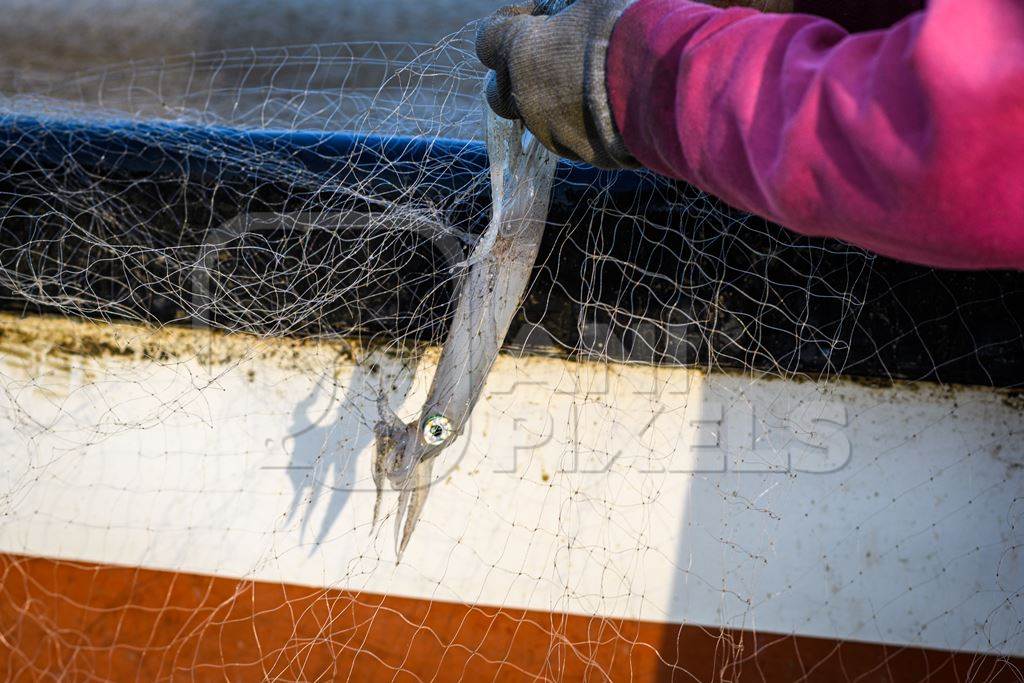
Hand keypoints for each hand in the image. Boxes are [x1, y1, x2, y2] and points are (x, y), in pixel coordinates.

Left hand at [476, 0, 638, 168]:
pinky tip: (606, 106)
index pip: (486, 40)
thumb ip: (566, 5)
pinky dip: (579, 124)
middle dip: (516, 76)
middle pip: (499, 93)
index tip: (533, 17)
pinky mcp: (581, 155)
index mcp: (520, 53)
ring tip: (587, 83)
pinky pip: (569, 139)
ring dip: (550, 102)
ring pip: (535, 119)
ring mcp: (552, 132)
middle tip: (548, 59)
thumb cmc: (627, 28)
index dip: (506, 25)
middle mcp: (527, 98)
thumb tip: (565, 6)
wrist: (667, 85)